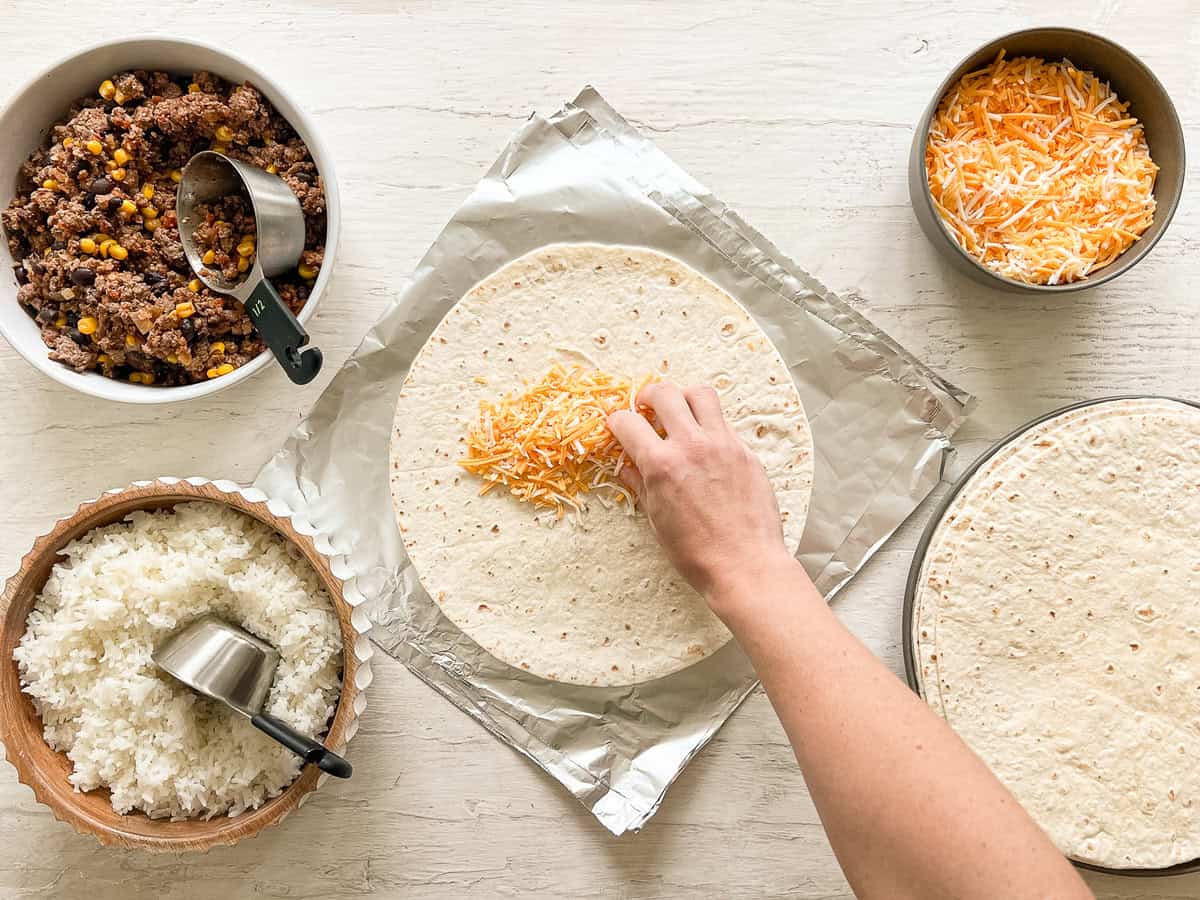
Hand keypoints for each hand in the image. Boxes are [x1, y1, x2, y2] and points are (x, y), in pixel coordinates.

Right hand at [607, 382, 793, 604]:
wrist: (745, 565)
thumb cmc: (696, 553)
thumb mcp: (657, 520)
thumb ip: (640, 485)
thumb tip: (627, 467)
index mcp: (661, 465)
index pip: (628, 422)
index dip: (616, 421)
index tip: (617, 425)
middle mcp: (691, 446)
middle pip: (664, 393)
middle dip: (648, 395)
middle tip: (645, 406)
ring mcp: (722, 445)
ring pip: (701, 395)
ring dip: (684, 398)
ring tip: (679, 413)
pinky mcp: (746, 452)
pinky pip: (724, 423)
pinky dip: (709, 426)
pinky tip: (705, 446)